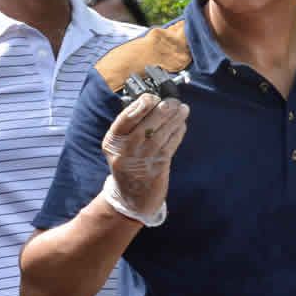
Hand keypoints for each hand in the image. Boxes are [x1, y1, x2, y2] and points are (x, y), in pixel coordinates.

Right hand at [100, 93, 188, 216]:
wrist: (131, 197)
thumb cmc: (127, 164)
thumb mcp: (120, 147)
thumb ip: (130, 128)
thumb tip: (152, 102)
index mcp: (113, 142)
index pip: (125, 119)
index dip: (140, 106)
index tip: (152, 97)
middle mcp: (125, 151)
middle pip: (144, 126)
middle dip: (161, 111)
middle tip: (172, 101)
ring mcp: (141, 161)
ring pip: (160, 135)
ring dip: (173, 120)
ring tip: (182, 109)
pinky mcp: (157, 168)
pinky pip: (169, 146)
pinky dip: (177, 133)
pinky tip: (182, 124)